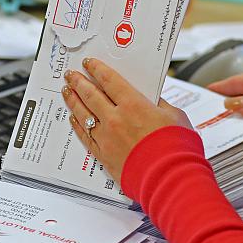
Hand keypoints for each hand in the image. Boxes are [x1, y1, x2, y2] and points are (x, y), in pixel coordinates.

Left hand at [62, 58, 191, 181]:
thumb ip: (160, 104)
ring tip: (66, 91)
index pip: (108, 80)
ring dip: (73, 100)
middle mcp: (115, 118)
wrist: (170, 179)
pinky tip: (73, 119)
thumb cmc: (176, 149)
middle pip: (90, 94)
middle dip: (79, 82)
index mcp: (133, 104)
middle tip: (71, 75)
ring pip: (83, 114)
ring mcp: (106, 137)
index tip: (89, 63)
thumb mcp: (175, 116)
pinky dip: (78, 125)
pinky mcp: (104, 155)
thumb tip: (153, 98)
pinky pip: (85, 136)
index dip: (96, 69)